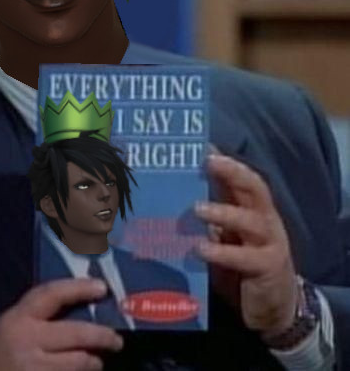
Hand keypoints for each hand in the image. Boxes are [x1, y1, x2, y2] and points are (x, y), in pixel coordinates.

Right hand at [0, 278, 123, 370]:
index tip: (103, 288)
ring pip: (79, 363)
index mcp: (18, 318)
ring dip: (94, 362)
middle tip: (116, 340)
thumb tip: (87, 301)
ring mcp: (33, 369)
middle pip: (76, 334)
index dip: (79, 288)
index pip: (53, 294)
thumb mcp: (13, 326)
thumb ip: (41, 315)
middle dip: (102, 336)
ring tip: (97, 361)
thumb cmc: (1, 354)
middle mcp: (26, 341)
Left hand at [194, 153, 298, 336]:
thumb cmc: (241, 265)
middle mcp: (264, 219)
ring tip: (197, 208)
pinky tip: (200, 249)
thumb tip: (179, 191)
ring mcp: (270, 242)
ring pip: (251, 220)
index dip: (227, 161)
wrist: (274, 307)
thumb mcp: (226, 236)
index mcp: (253, 208)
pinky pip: (245, 257)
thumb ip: (211, 216)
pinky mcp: (268, 267)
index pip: (242, 178)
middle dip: (233, 172)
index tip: (205, 148)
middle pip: (255, 188)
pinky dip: (222, 252)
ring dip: (224, 212)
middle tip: (209, 162)